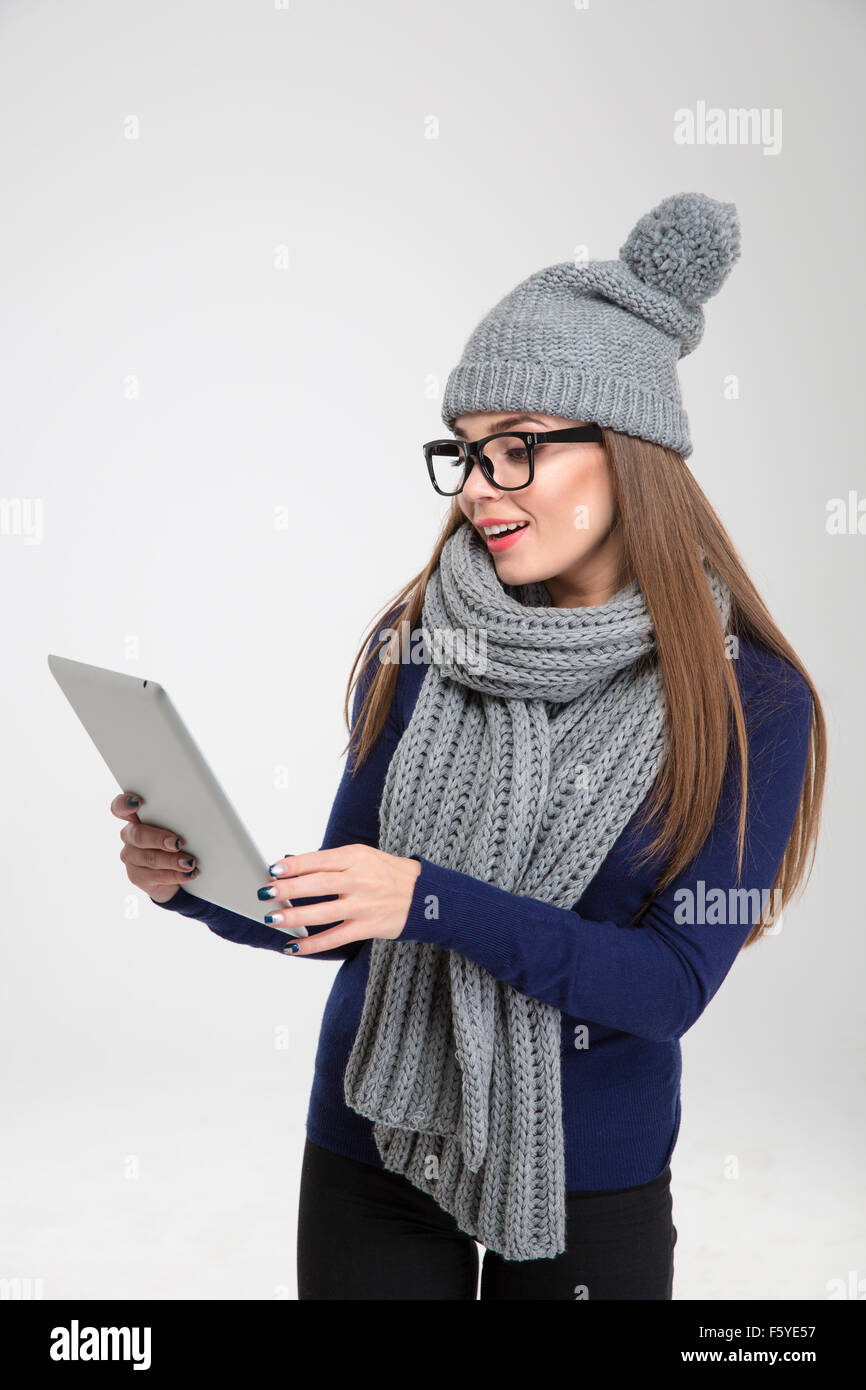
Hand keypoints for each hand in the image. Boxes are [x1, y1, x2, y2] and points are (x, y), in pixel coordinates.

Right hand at [110, 791, 199, 903]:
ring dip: (172, 860)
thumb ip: (178, 820)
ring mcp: (131, 857)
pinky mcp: (137, 876)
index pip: (120, 807)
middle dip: (159, 838)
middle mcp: (130, 836)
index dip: (124, 804)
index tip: (137, 803)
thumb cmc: (179, 843)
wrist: (177, 874)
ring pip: (149, 857)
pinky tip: (189, 873)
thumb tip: (198, 817)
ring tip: (190, 862)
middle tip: (177, 842)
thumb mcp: (179, 828)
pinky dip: (175, 875)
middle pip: (137, 834)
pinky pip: (155, 875)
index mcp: (137, 818)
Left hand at [257, 843, 421, 954]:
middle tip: (266, 893)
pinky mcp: (368, 927)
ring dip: (295, 916)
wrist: (427, 895)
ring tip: (273, 919)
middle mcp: (360, 880)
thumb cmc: (390, 873)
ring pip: (323, 912)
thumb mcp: (364, 856)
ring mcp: (364, 905)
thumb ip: (332, 862)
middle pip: (318, 884)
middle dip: (288, 889)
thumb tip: (293, 867)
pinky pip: (335, 938)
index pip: (319, 860)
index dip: (294, 865)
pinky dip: (312, 944)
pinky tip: (293, 946)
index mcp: (356, 857)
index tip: (273, 869)